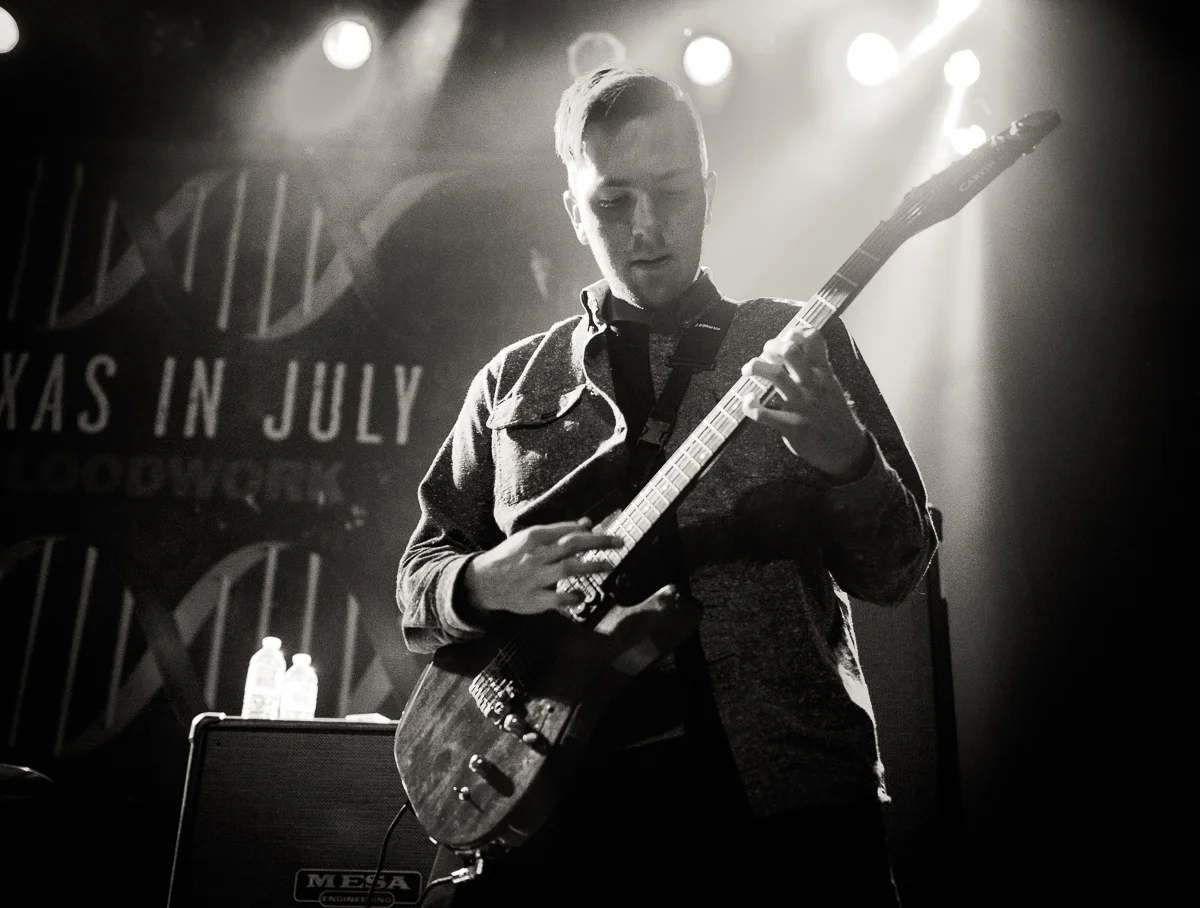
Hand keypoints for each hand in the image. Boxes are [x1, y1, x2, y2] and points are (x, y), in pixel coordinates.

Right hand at [463, 518, 625, 615]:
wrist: (483, 581)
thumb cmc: (511, 557)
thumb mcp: (530, 539)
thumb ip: (558, 532)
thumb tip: (587, 523)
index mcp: (534, 537)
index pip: (567, 530)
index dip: (590, 532)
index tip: (608, 534)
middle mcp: (536, 554)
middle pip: (573, 544)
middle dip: (599, 542)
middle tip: (620, 542)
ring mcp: (535, 577)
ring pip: (568, 568)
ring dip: (592, 566)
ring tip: (608, 566)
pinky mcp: (533, 598)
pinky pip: (557, 598)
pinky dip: (572, 597)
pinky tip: (582, 596)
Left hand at [739, 325, 871, 480]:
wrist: (846, 449)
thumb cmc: (833, 415)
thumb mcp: (830, 386)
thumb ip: (814, 369)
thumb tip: (791, 349)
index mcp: (823, 373)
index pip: (813, 339)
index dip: (795, 331)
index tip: (785, 337)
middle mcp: (812, 384)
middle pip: (790, 351)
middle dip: (771, 346)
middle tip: (764, 354)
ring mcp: (801, 404)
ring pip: (776, 375)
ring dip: (756, 367)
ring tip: (748, 369)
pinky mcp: (792, 426)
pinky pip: (765, 414)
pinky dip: (750, 406)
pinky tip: (748, 401)